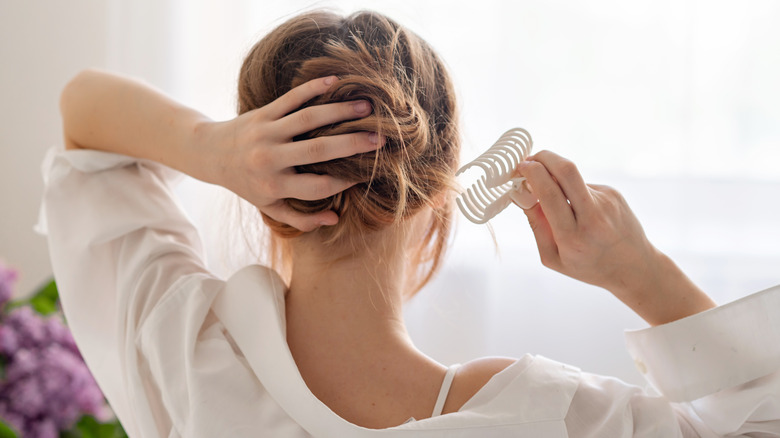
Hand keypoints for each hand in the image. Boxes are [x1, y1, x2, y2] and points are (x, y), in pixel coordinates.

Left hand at [193, 76, 382, 231]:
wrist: (210, 154)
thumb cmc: (247, 183)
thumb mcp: (269, 207)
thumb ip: (301, 219)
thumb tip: (334, 218)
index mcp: (274, 187)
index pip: (318, 187)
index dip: (344, 182)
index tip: (364, 174)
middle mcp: (270, 160)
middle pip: (319, 150)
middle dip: (352, 144)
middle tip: (380, 138)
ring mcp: (266, 133)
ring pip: (308, 119)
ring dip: (340, 111)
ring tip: (367, 107)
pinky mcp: (262, 113)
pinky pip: (291, 98)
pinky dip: (313, 88)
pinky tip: (336, 81)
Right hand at [515, 151, 715, 324]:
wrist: (634, 267)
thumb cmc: (590, 266)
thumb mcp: (553, 257)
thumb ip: (537, 226)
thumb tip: (523, 195)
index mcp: (573, 236)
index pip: (549, 193)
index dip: (532, 173)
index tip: (521, 168)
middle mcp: (593, 216)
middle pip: (566, 169)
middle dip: (543, 157)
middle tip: (530, 161)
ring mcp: (606, 201)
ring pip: (573, 177)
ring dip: (556, 179)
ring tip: (558, 201)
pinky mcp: (614, 193)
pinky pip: (584, 185)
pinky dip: (573, 191)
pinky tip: (581, 210)